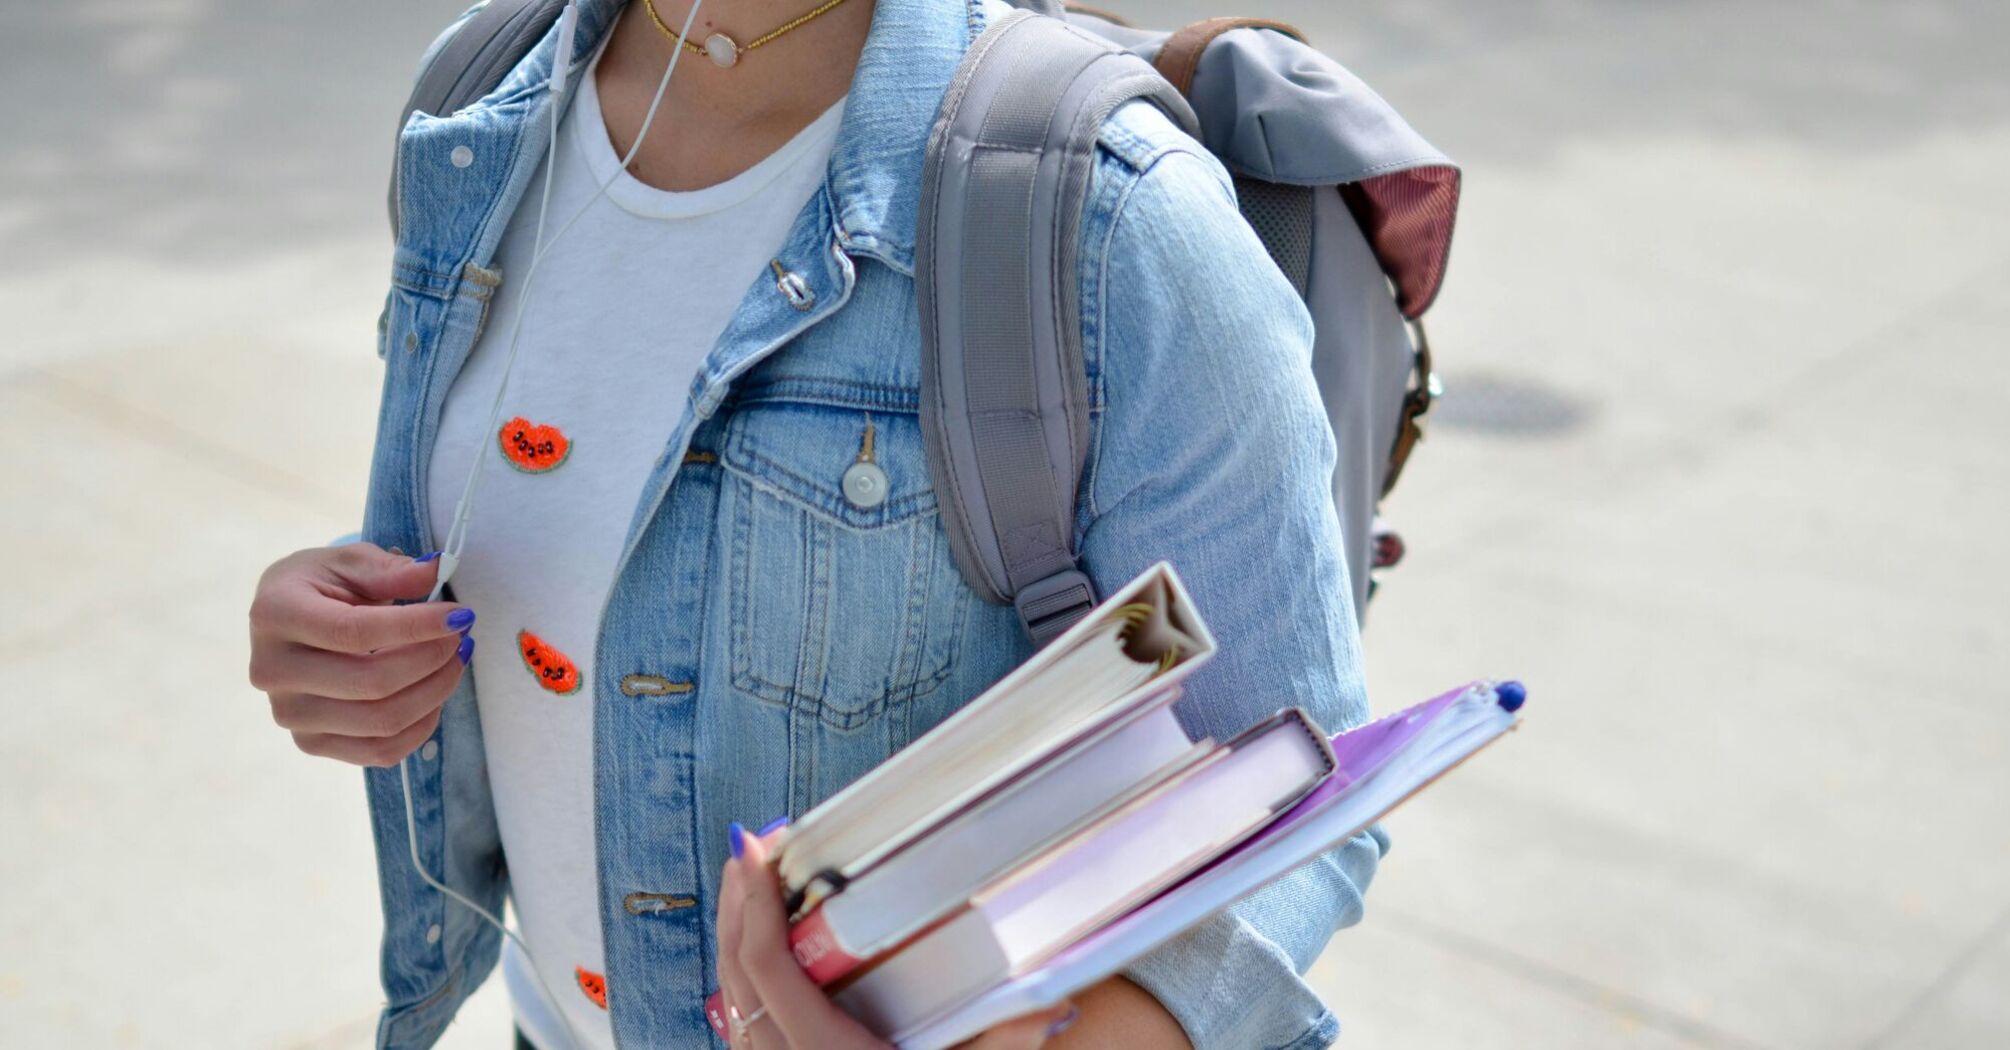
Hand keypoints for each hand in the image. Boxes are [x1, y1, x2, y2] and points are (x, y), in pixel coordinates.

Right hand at [248, 543, 473, 765]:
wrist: (286, 621)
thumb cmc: (321, 586)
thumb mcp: (349, 562)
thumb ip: (390, 570)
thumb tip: (435, 572)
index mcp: (274, 615)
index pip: (354, 632)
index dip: (415, 626)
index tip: (460, 615)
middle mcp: (273, 671)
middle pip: (371, 683)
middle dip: (432, 659)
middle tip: (461, 637)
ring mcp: (290, 714)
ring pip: (381, 722)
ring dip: (434, 692)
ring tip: (454, 661)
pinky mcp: (310, 743)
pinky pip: (380, 752)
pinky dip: (421, 725)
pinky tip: (434, 694)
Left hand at [715, 823, 1075, 1048]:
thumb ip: (1010, 1043)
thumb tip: (1054, 1003)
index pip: (768, 969)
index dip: (756, 906)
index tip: (758, 850)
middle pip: (735, 976)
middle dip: (737, 905)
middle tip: (749, 847)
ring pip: (729, 1003)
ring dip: (735, 939)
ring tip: (751, 885)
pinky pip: (742, 1030)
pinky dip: (743, 982)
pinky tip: (760, 955)